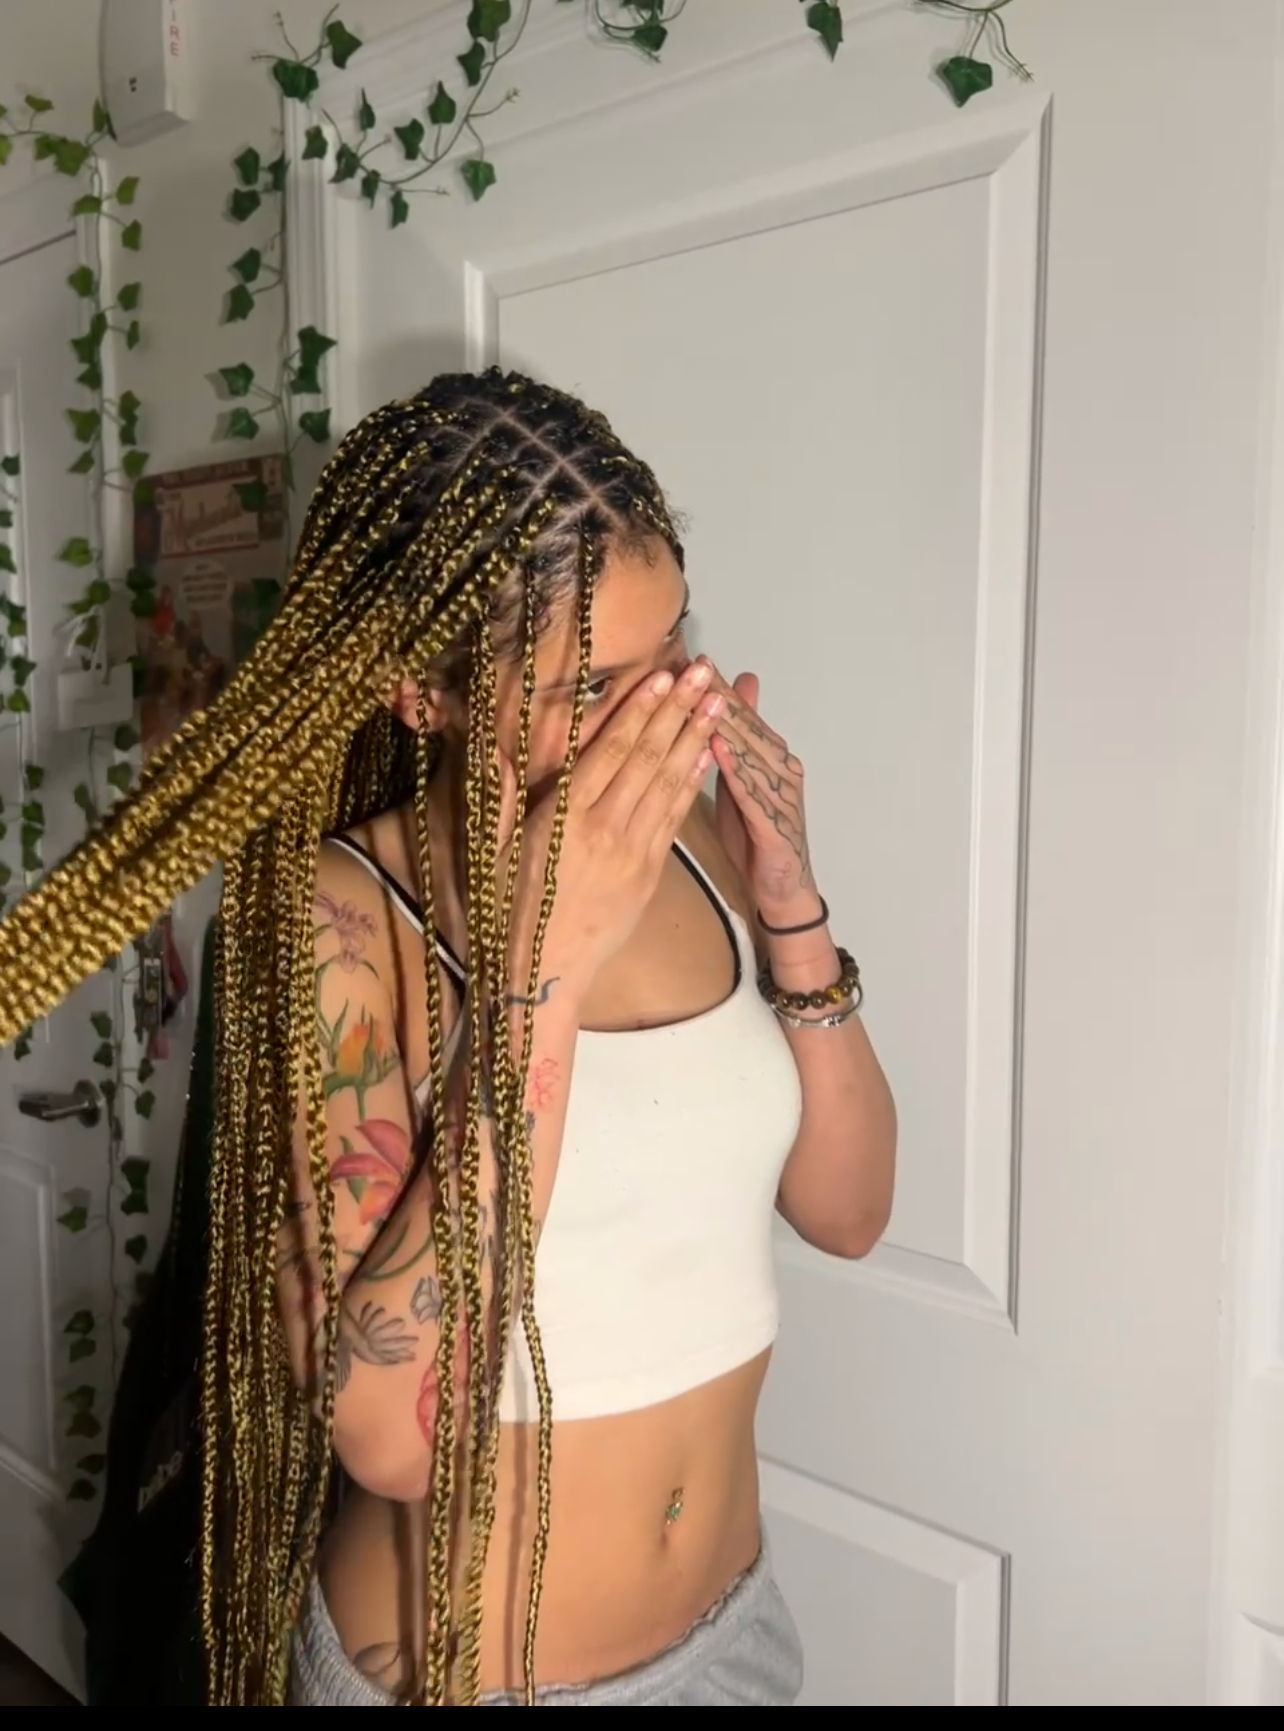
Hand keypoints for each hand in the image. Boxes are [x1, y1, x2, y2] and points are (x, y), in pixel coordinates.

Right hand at [509, 659, 724, 1002]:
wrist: (542, 974)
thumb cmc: (507, 908)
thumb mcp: (490, 848)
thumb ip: (501, 795)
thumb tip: (496, 745)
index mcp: (563, 818)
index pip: (610, 751)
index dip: (639, 709)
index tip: (662, 674)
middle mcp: (603, 830)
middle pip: (647, 758)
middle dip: (678, 710)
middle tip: (705, 671)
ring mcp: (631, 852)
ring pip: (668, 784)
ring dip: (695, 738)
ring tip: (717, 701)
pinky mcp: (648, 873)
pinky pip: (673, 819)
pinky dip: (691, 784)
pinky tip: (706, 754)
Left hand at [708, 670, 818, 919]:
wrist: (783, 889)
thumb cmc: (756, 836)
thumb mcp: (737, 784)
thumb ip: (727, 745)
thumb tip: (711, 709)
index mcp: (770, 756)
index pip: (741, 714)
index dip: (717, 687)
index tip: (692, 659)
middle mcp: (781, 767)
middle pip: (747, 725)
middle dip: (719, 694)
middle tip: (695, 665)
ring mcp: (783, 793)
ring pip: (750, 750)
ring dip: (726, 722)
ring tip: (701, 695)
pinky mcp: (778, 822)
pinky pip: (753, 791)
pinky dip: (734, 768)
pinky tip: (716, 748)